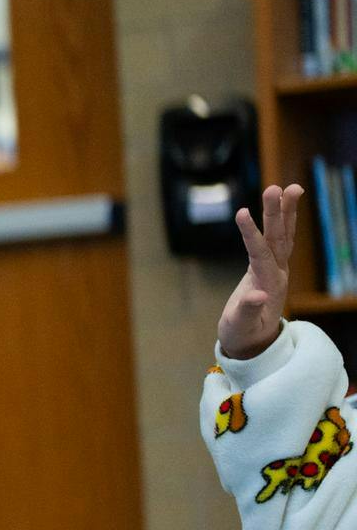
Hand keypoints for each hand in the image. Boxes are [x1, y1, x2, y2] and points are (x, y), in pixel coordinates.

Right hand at [219, 184, 304, 359]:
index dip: (250, 233)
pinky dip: (281, 222)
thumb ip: (249, 312)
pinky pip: (278, 240)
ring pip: (283, 236)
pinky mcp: (271, 267)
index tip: (241, 212)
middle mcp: (277, 273)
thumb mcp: (241, 327)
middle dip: (276, 213)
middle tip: (274, 187)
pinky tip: (281, 205)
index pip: (260, 253)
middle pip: (278, 238)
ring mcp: (276, 269)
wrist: (255, 342)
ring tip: (288, 187)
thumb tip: (255, 296)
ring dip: (285, 212)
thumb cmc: (244, 335)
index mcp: (268, 284)